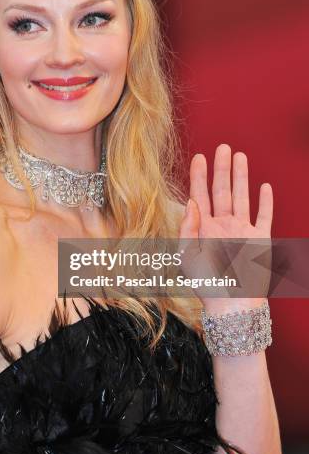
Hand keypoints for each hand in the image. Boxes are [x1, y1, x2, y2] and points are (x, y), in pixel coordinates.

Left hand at [178, 144, 272, 313]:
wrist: (232, 306)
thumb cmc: (207, 285)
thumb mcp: (188, 257)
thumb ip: (188, 229)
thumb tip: (190, 202)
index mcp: (203, 228)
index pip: (199, 195)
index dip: (198, 176)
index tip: (198, 157)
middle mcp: (222, 226)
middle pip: (221, 190)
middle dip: (221, 169)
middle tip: (222, 147)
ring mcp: (241, 231)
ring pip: (241, 197)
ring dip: (241, 177)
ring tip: (240, 157)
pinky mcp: (259, 240)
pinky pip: (263, 216)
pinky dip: (265, 202)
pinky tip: (264, 187)